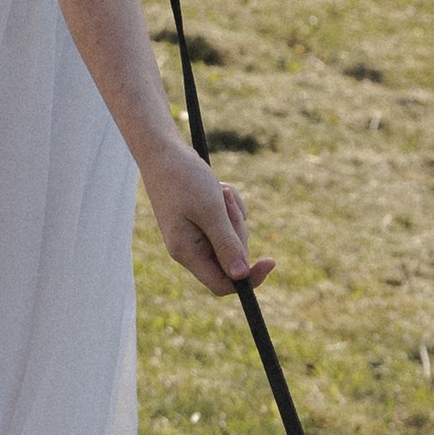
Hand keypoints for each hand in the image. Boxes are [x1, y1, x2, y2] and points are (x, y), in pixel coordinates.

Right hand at [143, 134, 271, 299]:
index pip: (221, 284)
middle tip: (227, 202)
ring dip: (233, 214)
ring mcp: (194, 235)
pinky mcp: (199, 221)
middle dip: (237, 230)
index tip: (271, 261)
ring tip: (220, 191)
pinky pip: (227, 221)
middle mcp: (189, 248)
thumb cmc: (184, 178)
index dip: (248, 278)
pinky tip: (218, 188)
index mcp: (187, 252)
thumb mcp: (210, 210)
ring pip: (231, 237)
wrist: (162, 150)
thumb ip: (226, 244)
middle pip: (231, 258)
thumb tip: (242, 276)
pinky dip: (229, 205)